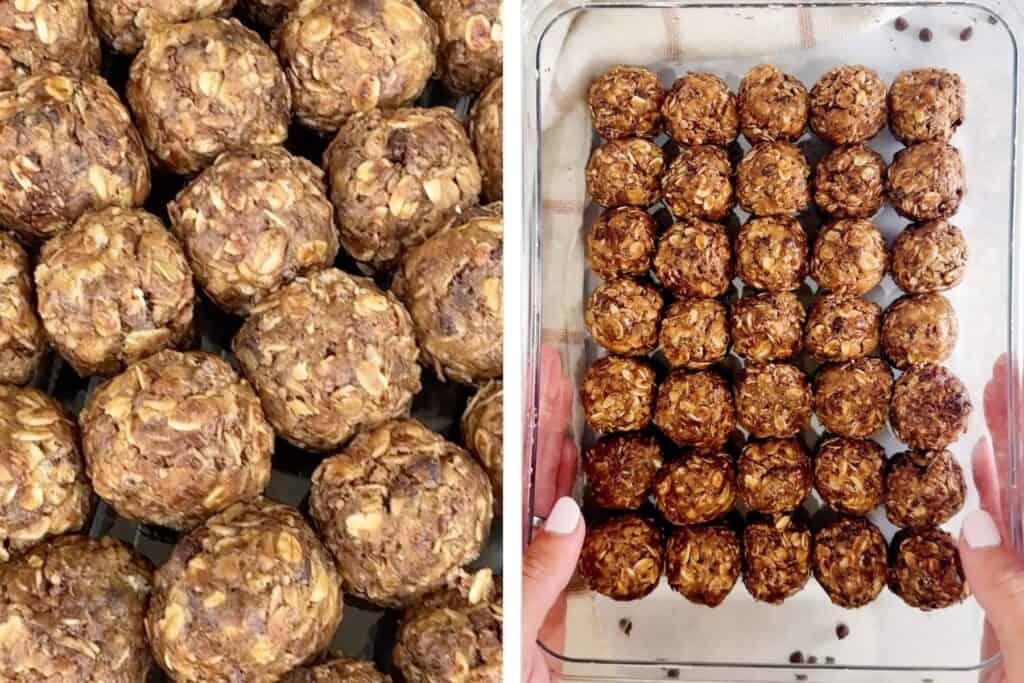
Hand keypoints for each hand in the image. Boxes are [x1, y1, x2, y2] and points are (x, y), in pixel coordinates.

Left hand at [522, 346, 584, 682]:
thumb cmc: (482, 677)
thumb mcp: (512, 631)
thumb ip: (538, 576)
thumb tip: (570, 515)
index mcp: (491, 554)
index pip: (507, 468)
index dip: (520, 418)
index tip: (527, 371)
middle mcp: (507, 559)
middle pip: (528, 476)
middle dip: (542, 419)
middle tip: (554, 366)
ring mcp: (530, 583)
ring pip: (550, 507)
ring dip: (560, 455)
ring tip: (570, 401)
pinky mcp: (551, 616)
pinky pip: (570, 556)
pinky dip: (579, 519)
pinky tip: (579, 485)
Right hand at [958, 355, 1022, 681]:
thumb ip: (1014, 594)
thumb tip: (979, 527)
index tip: (1011, 376)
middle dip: (1019, 429)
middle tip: (997, 378)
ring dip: (1005, 462)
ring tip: (986, 413)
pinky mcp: (1022, 604)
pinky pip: (1008, 550)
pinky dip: (991, 512)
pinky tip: (979, 489)